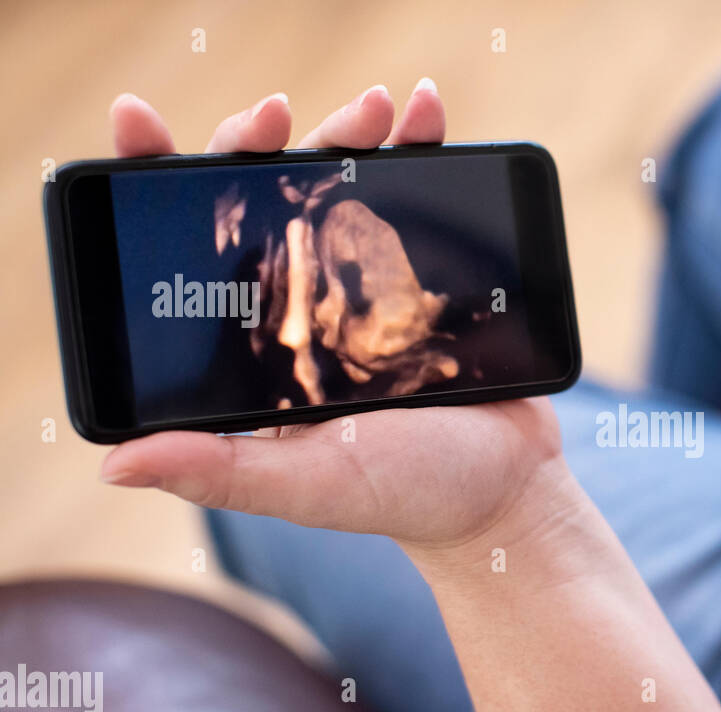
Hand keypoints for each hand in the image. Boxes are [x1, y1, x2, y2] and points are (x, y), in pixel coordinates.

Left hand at [100, 84, 566, 554]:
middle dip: (260, 145)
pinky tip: (424, 117)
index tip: (147, 130)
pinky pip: (418, 195)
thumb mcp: (309, 485)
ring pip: (338, 186)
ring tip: (373, 111)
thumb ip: (223, 473)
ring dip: (347, 133)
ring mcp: (367, 284)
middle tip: (276, 118)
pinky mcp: (429, 271)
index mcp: (259, 346)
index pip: (195, 253)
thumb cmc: (409, 495)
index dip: (163, 189)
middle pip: (264, 200)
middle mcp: (303, 306)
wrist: (510, 488)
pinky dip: (421, 146)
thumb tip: (115, 465)